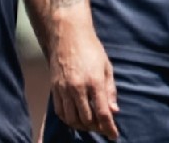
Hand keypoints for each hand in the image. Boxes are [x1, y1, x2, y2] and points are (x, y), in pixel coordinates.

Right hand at [48, 12, 118, 138]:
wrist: (68, 36)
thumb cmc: (91, 49)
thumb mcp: (107, 67)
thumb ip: (110, 91)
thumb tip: (114, 111)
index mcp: (94, 82)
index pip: (102, 113)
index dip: (109, 127)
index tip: (113, 135)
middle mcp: (78, 88)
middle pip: (86, 119)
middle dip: (97, 129)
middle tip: (103, 129)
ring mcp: (64, 89)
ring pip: (72, 118)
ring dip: (82, 127)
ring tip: (91, 126)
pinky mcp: (54, 89)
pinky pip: (60, 112)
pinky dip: (68, 120)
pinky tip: (76, 119)